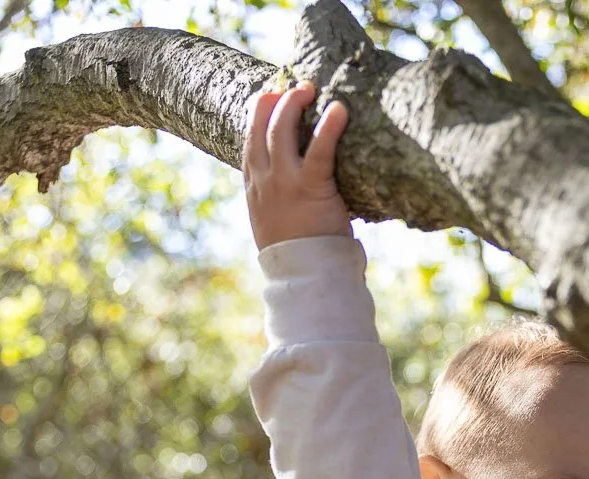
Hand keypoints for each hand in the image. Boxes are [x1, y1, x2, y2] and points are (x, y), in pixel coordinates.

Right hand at [243, 83, 350, 250]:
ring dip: (293, 104)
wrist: (305, 279)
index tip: (269, 97)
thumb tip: (294, 197)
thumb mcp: (275, 227)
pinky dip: (329, 127)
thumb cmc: (298, 257)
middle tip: (292, 88)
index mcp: (254, 189)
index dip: (257, 115)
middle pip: (260, 127)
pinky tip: (339, 110)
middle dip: (273, 101)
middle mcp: (264, 181)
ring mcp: (284, 183)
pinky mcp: (311, 188)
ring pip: (280, 130)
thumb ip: (278, 205)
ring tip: (309, 89)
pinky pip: (319, 149)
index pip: (248, 142)